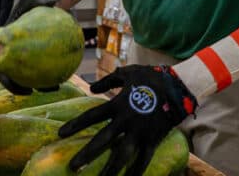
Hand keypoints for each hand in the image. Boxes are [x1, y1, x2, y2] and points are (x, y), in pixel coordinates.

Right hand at [0, 0, 59, 94]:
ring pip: (30, 74)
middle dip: (20, 87)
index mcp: (5, 42)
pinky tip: (65, 78)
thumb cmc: (38, 2)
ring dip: (40, 85)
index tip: (12, 81)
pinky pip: (45, 67)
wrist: (48, 4)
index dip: (3, 77)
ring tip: (54, 88)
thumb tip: (52, 2)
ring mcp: (26, 55)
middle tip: (32, 91)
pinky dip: (53, 74)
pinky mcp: (39, 56)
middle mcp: (13, 51)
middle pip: (13, 74)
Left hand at [58, 65, 196, 175]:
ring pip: (122, 155)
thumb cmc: (151, 77)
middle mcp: (126, 120)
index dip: (75, 125)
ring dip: (110, 170)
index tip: (60, 134)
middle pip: (103, 140)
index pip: (91, 116)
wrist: (178, 86)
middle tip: (73, 167)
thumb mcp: (128, 73)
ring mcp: (140, 132)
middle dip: (87, 154)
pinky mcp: (153, 140)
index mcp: (118, 104)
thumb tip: (91, 88)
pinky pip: (143, 159)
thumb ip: (108, 80)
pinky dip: (136, 172)